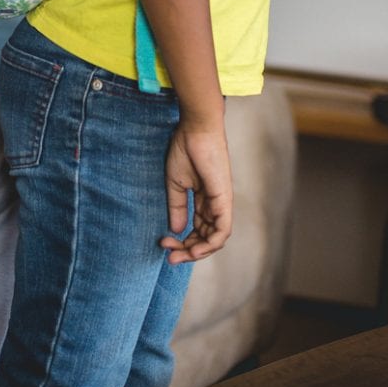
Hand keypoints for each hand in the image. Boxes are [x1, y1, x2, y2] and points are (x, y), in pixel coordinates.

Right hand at [160, 119, 231, 263]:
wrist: (195, 129)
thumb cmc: (185, 149)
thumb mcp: (176, 184)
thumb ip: (177, 207)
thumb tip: (175, 230)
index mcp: (204, 201)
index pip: (197, 230)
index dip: (182, 242)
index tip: (163, 244)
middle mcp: (215, 205)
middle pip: (206, 238)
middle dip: (187, 251)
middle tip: (169, 257)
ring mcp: (221, 203)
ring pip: (215, 239)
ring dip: (197, 251)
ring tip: (180, 255)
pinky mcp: (224, 200)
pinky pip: (222, 230)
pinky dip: (210, 244)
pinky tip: (194, 249)